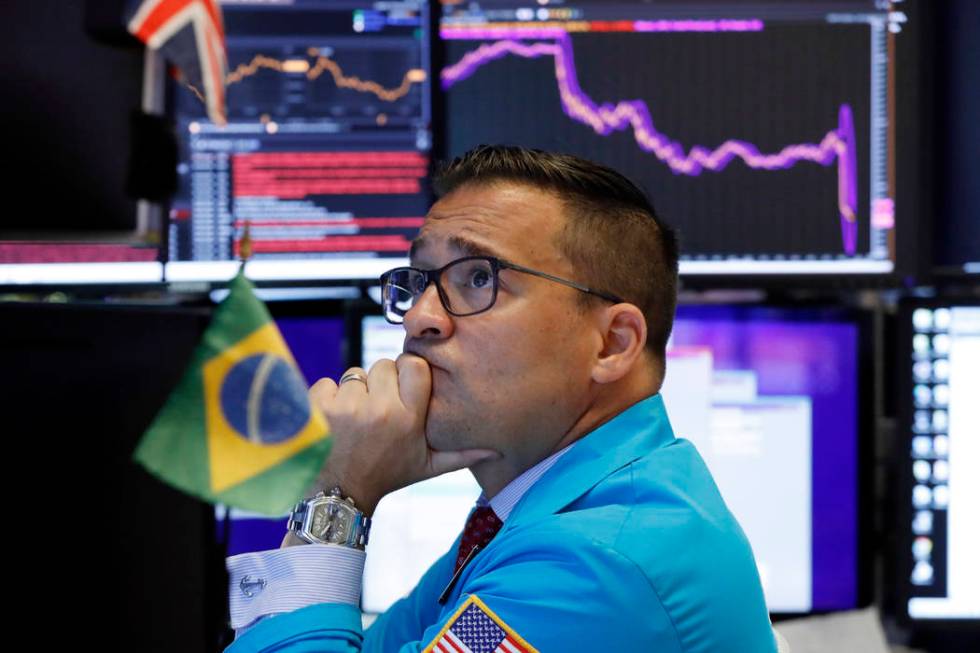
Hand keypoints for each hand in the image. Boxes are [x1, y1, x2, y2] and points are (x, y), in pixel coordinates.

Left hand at [307, 353, 498, 516]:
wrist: (343, 492)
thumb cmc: (389, 474)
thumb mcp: (428, 466)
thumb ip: (462, 453)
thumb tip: (497, 450)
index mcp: (409, 419)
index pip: (414, 365)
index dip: (409, 371)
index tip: (405, 387)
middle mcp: (381, 410)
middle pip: (384, 364)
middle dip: (381, 382)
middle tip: (380, 408)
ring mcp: (349, 408)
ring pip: (355, 374)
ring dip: (356, 391)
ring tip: (358, 418)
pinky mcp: (321, 409)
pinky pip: (327, 383)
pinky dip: (329, 397)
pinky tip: (337, 420)